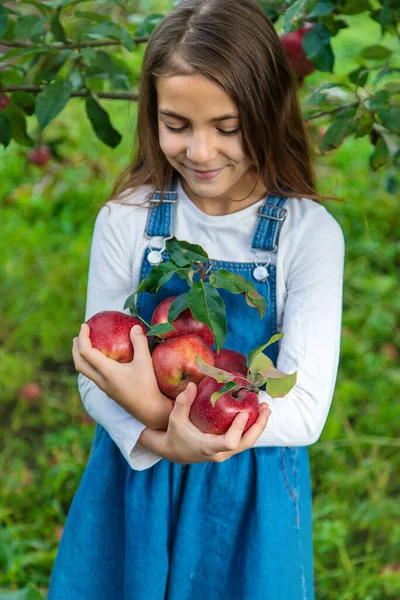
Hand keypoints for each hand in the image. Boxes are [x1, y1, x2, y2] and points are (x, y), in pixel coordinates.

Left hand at [72, 323, 171, 428]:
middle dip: (75, 349)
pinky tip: (102, 360)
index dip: (83, 337)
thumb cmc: (148, 387)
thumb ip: (139, 343)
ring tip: (86, 346)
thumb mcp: (145, 362)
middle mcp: (102, 381)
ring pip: (85, 372)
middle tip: (78, 336)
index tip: (85, 325)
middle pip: (79, 364)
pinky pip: (94, 375)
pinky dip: (91, 364)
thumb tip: (134, 326)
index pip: (86, 352)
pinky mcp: (110, 391)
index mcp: (107, 372)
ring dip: (82, 358)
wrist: (150, 412)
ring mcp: (105, 388)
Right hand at [137, 381, 271, 463]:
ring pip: (247, 442)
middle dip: (258, 426)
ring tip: (266, 409)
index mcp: (208, 447)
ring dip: (259, 426)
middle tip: (265, 408)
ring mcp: (225, 453)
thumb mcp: (175, 419)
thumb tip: (191, 384)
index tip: (244, 413)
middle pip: (246, 443)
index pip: (230, 442)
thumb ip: (183, 402)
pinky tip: (256, 414)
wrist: (174, 452)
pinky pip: (243, 440)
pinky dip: (252, 428)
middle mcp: (220, 453)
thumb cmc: (175, 434)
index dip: (239, 429)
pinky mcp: (227, 449)